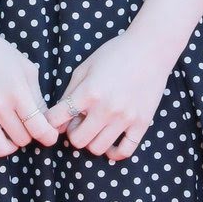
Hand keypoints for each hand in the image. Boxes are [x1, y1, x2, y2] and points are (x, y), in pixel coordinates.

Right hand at [0, 23, 58, 169]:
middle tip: (26, 126)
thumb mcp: (25, 67)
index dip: (49, 136)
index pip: (39, 128)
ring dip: (10, 146)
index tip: (50, 136)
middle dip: (29, 135)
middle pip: (22, 139)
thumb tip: (46, 121)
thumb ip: (37, 95)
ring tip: (11, 135)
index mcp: (17, 91)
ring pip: (1, 149)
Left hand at [46, 29, 174, 160]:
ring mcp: (125, 119)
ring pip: (98, 149)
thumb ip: (69, 92)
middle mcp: (106, 109)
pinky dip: (114, 152)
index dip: (52, 121)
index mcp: (89, 92)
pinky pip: (124, 151)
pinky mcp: (142, 124)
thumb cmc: (115, 53)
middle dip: (73, 133)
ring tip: (95, 127)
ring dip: (91, 141)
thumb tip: (58, 118)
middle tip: (79, 121)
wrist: (150, 49)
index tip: (56, 118)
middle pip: (78, 141)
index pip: (58, 119)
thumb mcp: (85, 66)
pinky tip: (110, 140)